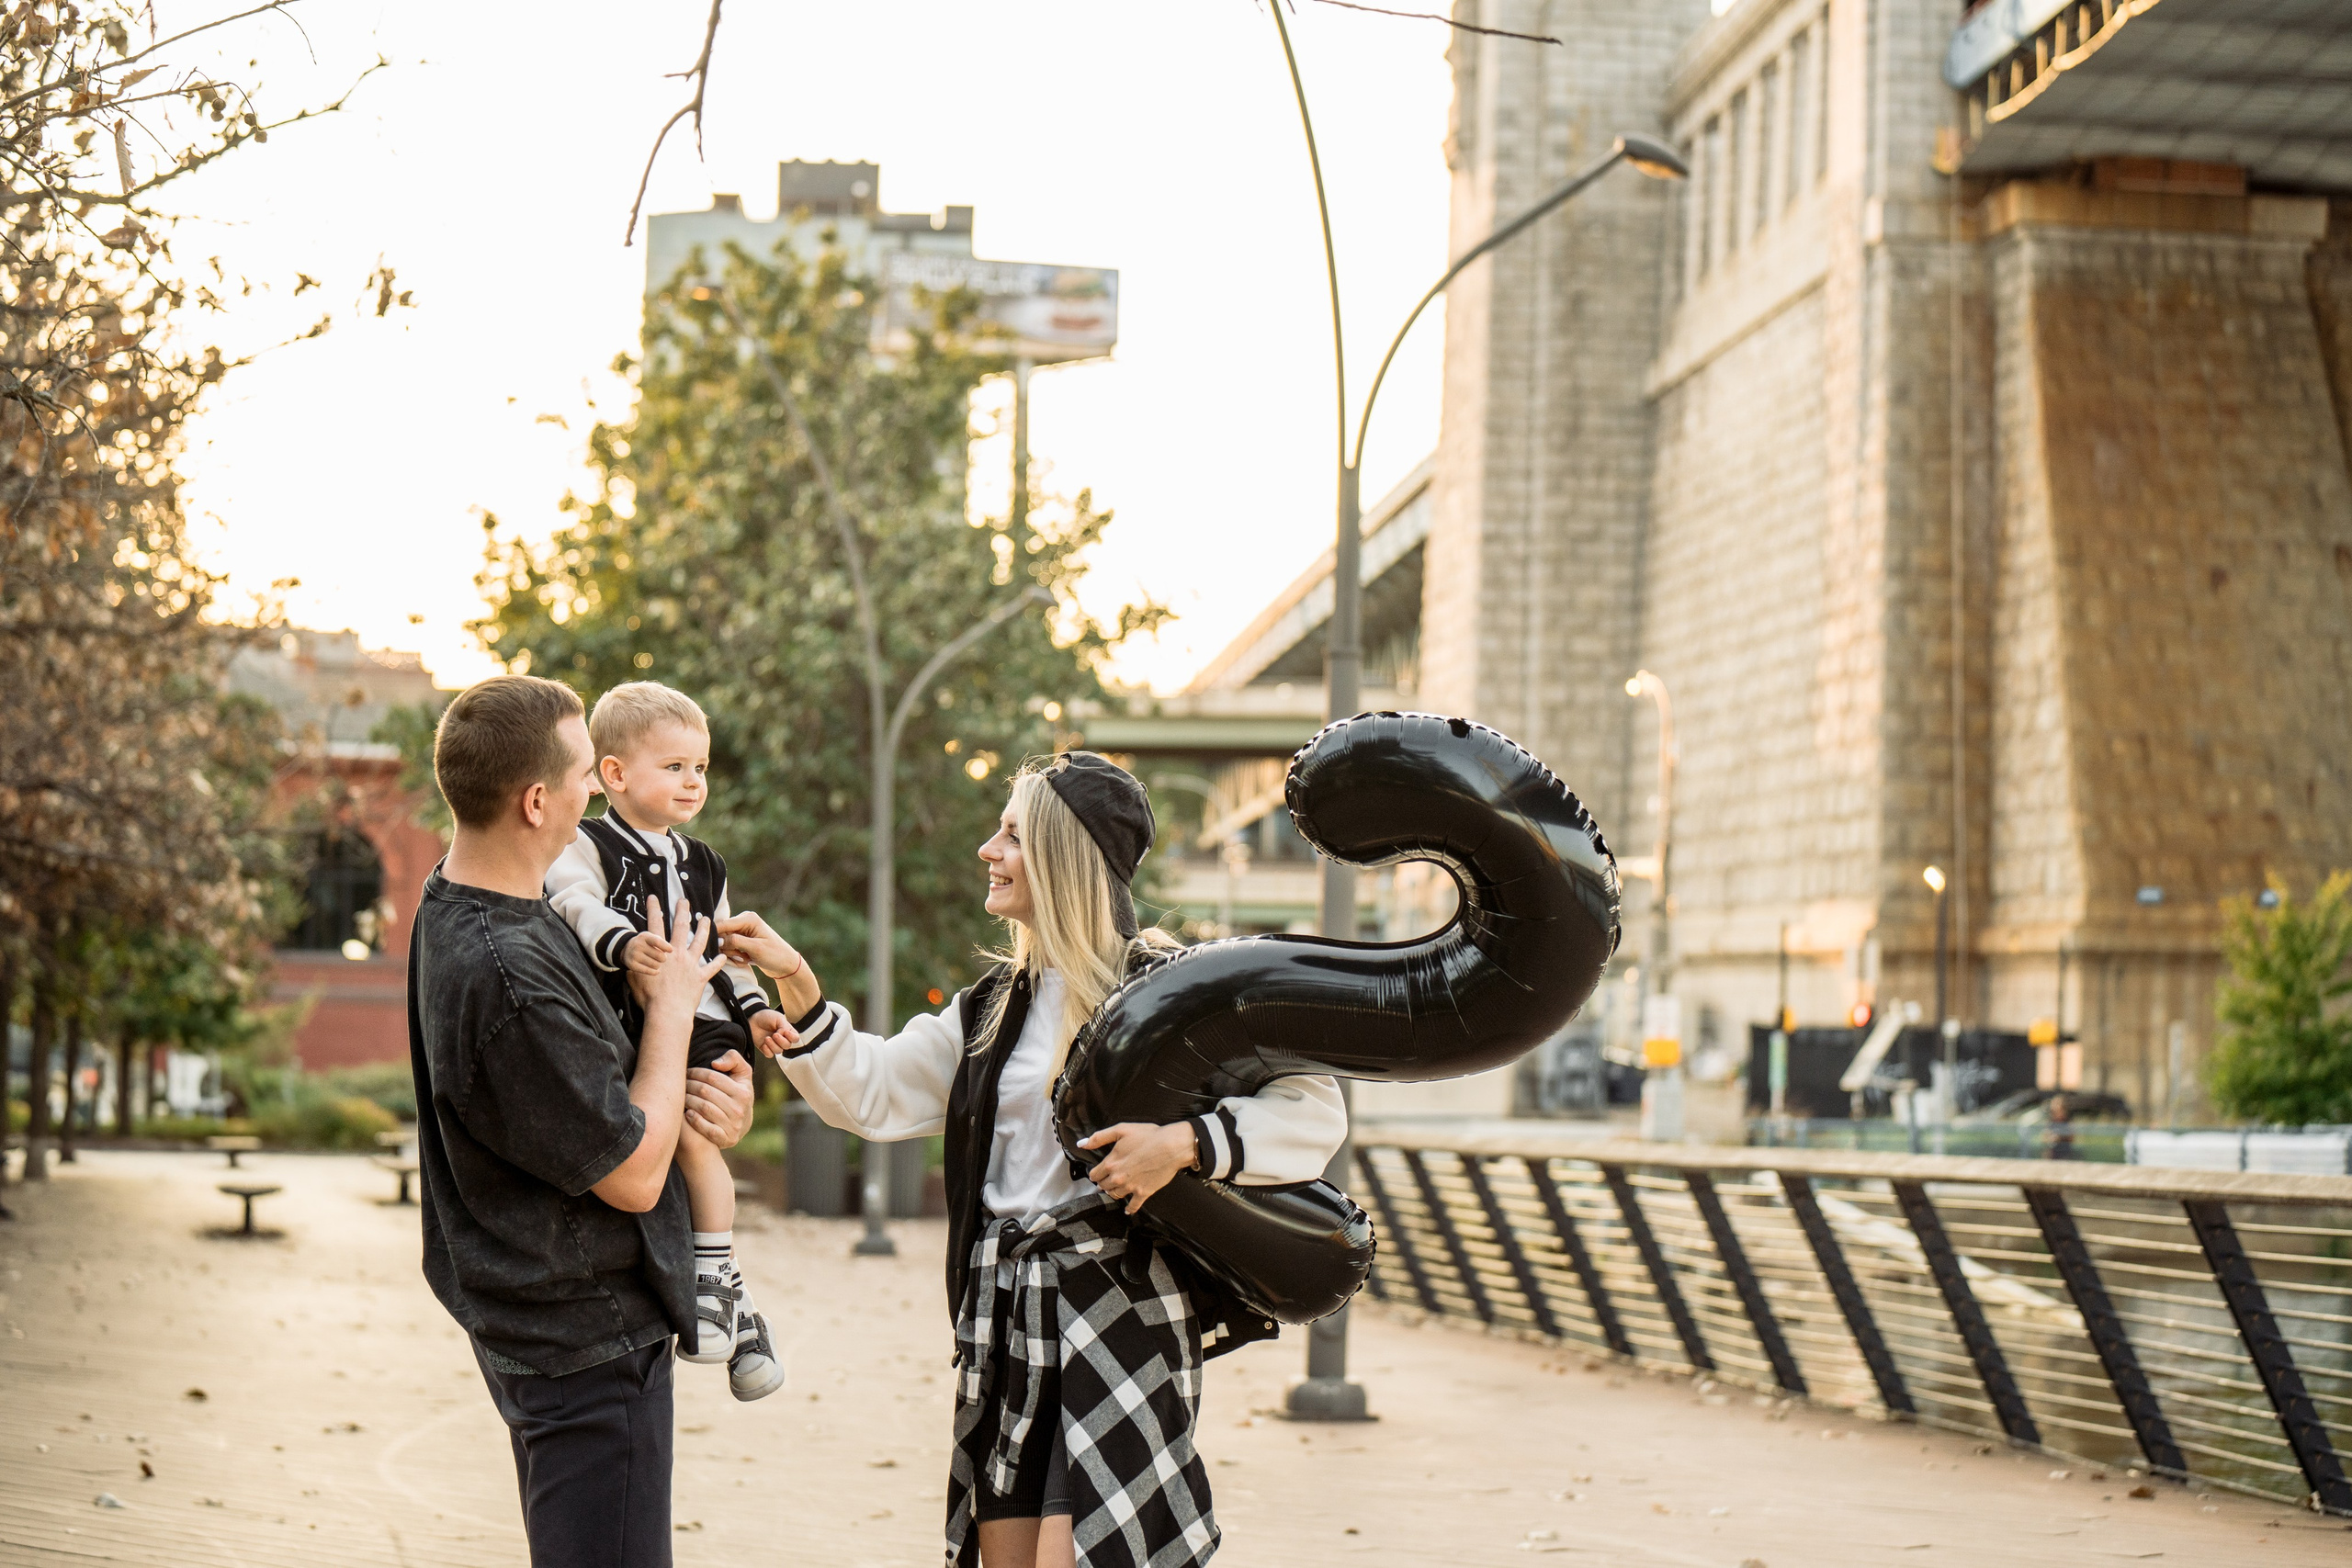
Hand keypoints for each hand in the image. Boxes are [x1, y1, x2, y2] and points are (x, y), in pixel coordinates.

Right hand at [622, 927, 669, 978]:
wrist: (627, 949)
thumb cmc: (646, 944)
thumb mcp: (652, 938)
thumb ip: (662, 942)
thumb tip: (670, 950)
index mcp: (644, 936)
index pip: (657, 942)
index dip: (666, 947)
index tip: (671, 950)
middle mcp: (638, 945)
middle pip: (659, 956)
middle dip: (663, 958)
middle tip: (662, 958)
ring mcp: (634, 955)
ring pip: (655, 965)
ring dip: (658, 965)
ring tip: (656, 962)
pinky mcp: (631, 965)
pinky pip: (648, 971)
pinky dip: (654, 971)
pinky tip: (655, 970)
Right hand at [630, 897, 723, 1015]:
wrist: (667, 1012)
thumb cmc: (648, 997)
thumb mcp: (634, 978)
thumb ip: (635, 967)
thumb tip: (631, 963)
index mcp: (660, 952)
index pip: (655, 925)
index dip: (653, 909)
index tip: (654, 897)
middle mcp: (677, 953)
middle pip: (681, 927)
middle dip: (682, 911)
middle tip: (684, 900)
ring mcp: (691, 964)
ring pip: (700, 941)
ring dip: (704, 928)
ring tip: (706, 918)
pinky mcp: (700, 977)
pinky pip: (712, 968)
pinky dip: (718, 962)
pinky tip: (723, 956)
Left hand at [684, 1050, 754, 1149]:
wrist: (740, 1126)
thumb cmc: (736, 1095)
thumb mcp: (742, 1076)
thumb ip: (734, 1059)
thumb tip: (715, 1063)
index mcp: (743, 1092)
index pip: (713, 1077)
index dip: (696, 1073)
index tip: (687, 1072)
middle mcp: (739, 1109)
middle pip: (705, 1092)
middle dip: (689, 1085)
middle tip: (680, 1083)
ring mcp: (733, 1125)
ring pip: (703, 1108)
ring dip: (688, 1100)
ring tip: (680, 1096)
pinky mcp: (726, 1139)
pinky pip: (707, 1129)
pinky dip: (695, 1120)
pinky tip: (687, 1114)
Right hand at [715, 910, 800, 975]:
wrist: (786, 965)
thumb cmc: (775, 955)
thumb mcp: (755, 948)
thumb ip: (735, 942)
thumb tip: (717, 940)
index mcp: (748, 918)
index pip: (723, 924)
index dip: (716, 937)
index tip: (716, 949)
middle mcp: (743, 921)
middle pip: (722, 934)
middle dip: (729, 948)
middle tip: (742, 957)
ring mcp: (742, 930)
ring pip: (724, 943)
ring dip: (732, 953)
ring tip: (746, 958)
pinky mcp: (741, 939)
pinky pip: (729, 948)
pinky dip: (734, 955)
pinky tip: (746, 959)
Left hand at [748, 1008, 798, 1057]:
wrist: (753, 1019)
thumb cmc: (767, 1017)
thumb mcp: (778, 1018)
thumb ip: (784, 1027)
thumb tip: (784, 1036)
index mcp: (788, 1031)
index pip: (795, 1038)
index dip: (792, 1037)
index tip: (786, 1032)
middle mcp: (782, 1039)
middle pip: (787, 1046)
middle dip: (781, 1041)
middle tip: (774, 1034)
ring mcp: (774, 1044)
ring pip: (779, 1051)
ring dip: (773, 1045)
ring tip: (767, 1038)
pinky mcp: (765, 1049)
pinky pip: (770, 1055)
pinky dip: (767, 1051)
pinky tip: (764, 1044)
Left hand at [1078, 1122, 1199, 1215]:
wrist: (1172, 1146)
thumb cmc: (1149, 1136)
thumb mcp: (1121, 1130)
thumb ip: (1099, 1137)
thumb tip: (1081, 1144)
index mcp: (1111, 1163)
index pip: (1094, 1175)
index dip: (1095, 1172)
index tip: (1098, 1171)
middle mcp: (1118, 1178)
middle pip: (1103, 1186)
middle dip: (1104, 1182)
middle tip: (1107, 1179)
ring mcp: (1131, 1187)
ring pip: (1115, 1195)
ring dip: (1114, 1192)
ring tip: (1116, 1188)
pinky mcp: (1143, 1193)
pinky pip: (1133, 1206)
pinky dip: (1129, 1209)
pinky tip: (1127, 1209)